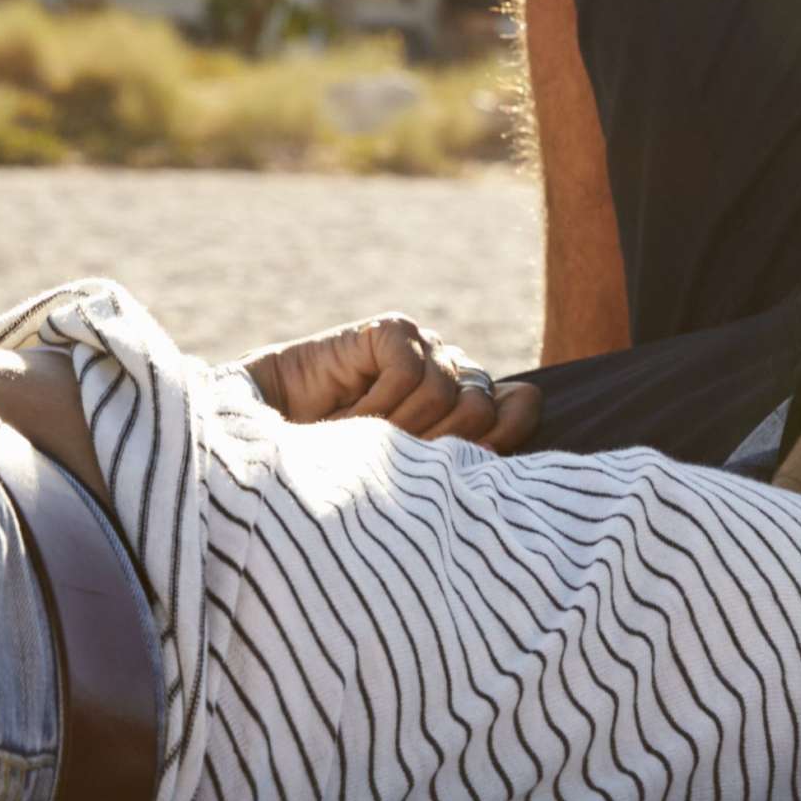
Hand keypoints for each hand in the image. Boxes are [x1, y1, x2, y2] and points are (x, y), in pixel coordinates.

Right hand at [236, 314, 537, 450]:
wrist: (269, 445)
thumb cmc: (346, 467)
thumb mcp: (417, 471)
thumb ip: (474, 447)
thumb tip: (531, 401)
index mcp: (471, 404)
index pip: (521, 408)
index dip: (495, 442)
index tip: (448, 471)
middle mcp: (454, 370)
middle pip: (483, 408)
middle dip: (433, 444)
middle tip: (385, 458)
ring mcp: (425, 346)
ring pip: (446, 393)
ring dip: (395, 429)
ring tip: (357, 439)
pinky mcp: (392, 329)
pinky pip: (409, 372)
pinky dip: (376, 403)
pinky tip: (345, 412)